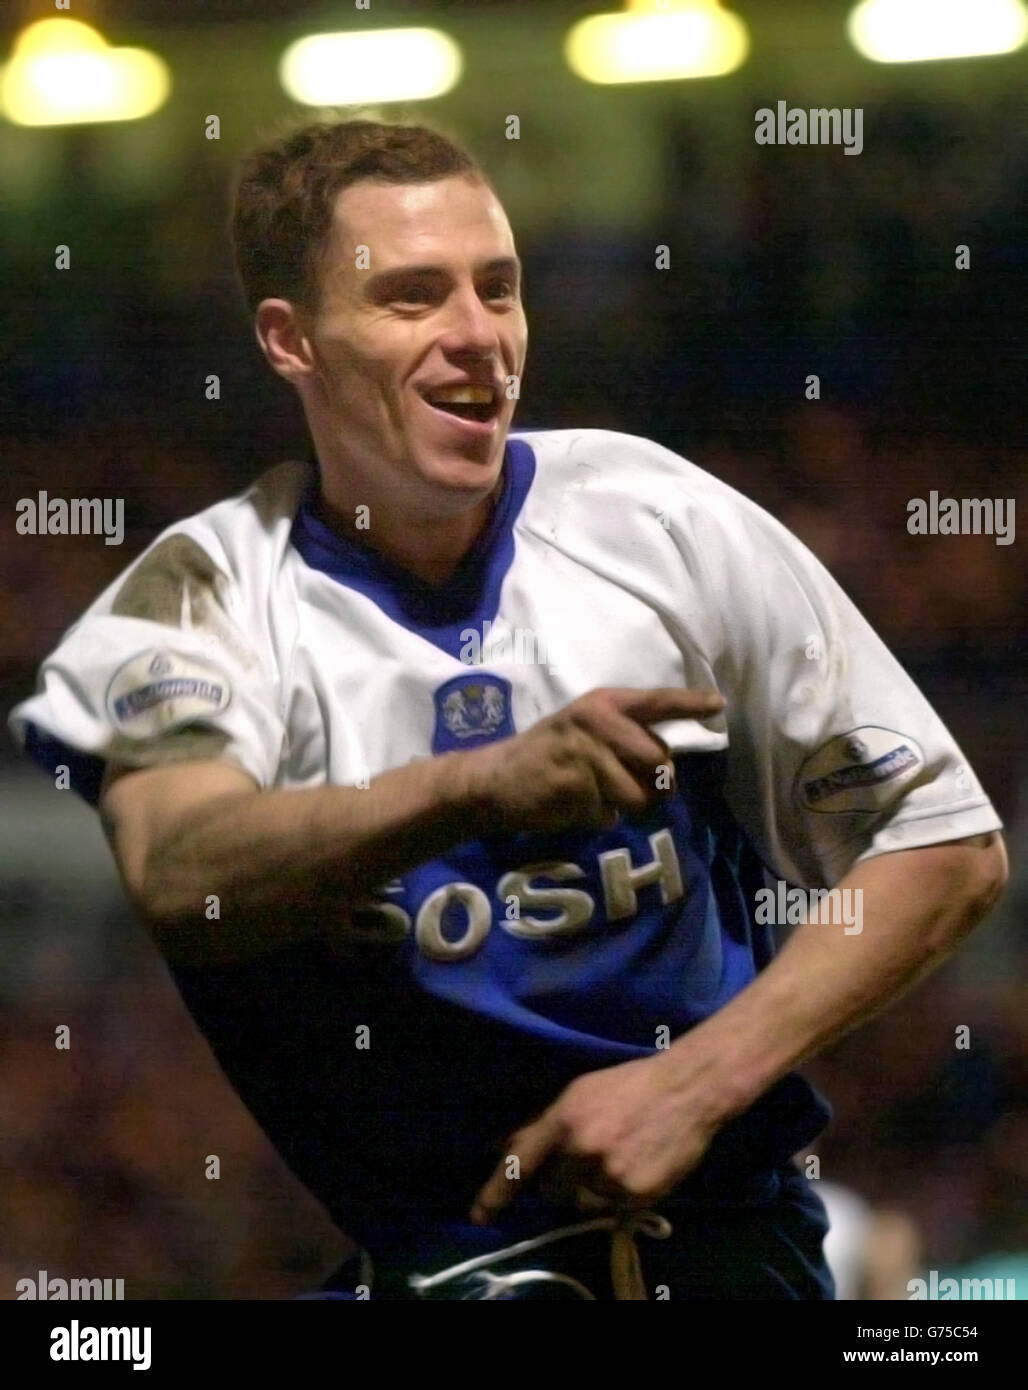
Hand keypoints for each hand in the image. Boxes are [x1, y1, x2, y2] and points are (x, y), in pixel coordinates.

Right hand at [462, 686, 724, 836]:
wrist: (496, 779)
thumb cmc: (550, 754)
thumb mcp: (585, 729)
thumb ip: (625, 737)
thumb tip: (668, 768)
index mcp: (603, 704)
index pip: (656, 701)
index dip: (690, 703)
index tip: (718, 705)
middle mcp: (598, 722)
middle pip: (659, 762)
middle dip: (654, 784)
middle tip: (627, 786)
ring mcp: (586, 755)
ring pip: (639, 795)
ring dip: (624, 805)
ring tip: (594, 794)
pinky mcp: (575, 788)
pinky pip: (611, 814)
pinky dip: (599, 817)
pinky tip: (574, 804)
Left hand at [469, 1051, 721, 1223]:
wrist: (687, 1089)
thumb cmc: (630, 1085)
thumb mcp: (581, 1094)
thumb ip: (546, 1125)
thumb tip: (508, 1147)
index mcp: (565, 1118)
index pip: (522, 1161)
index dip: (497, 1191)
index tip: (479, 1216)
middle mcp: (583, 1148)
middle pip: (554, 1191)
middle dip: (564, 1182)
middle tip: (589, 1160)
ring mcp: (611, 1174)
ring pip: (586, 1202)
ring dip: (596, 1189)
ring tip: (621, 1158)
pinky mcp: (637, 1194)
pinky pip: (616, 1209)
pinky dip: (623, 1195)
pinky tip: (638, 1166)